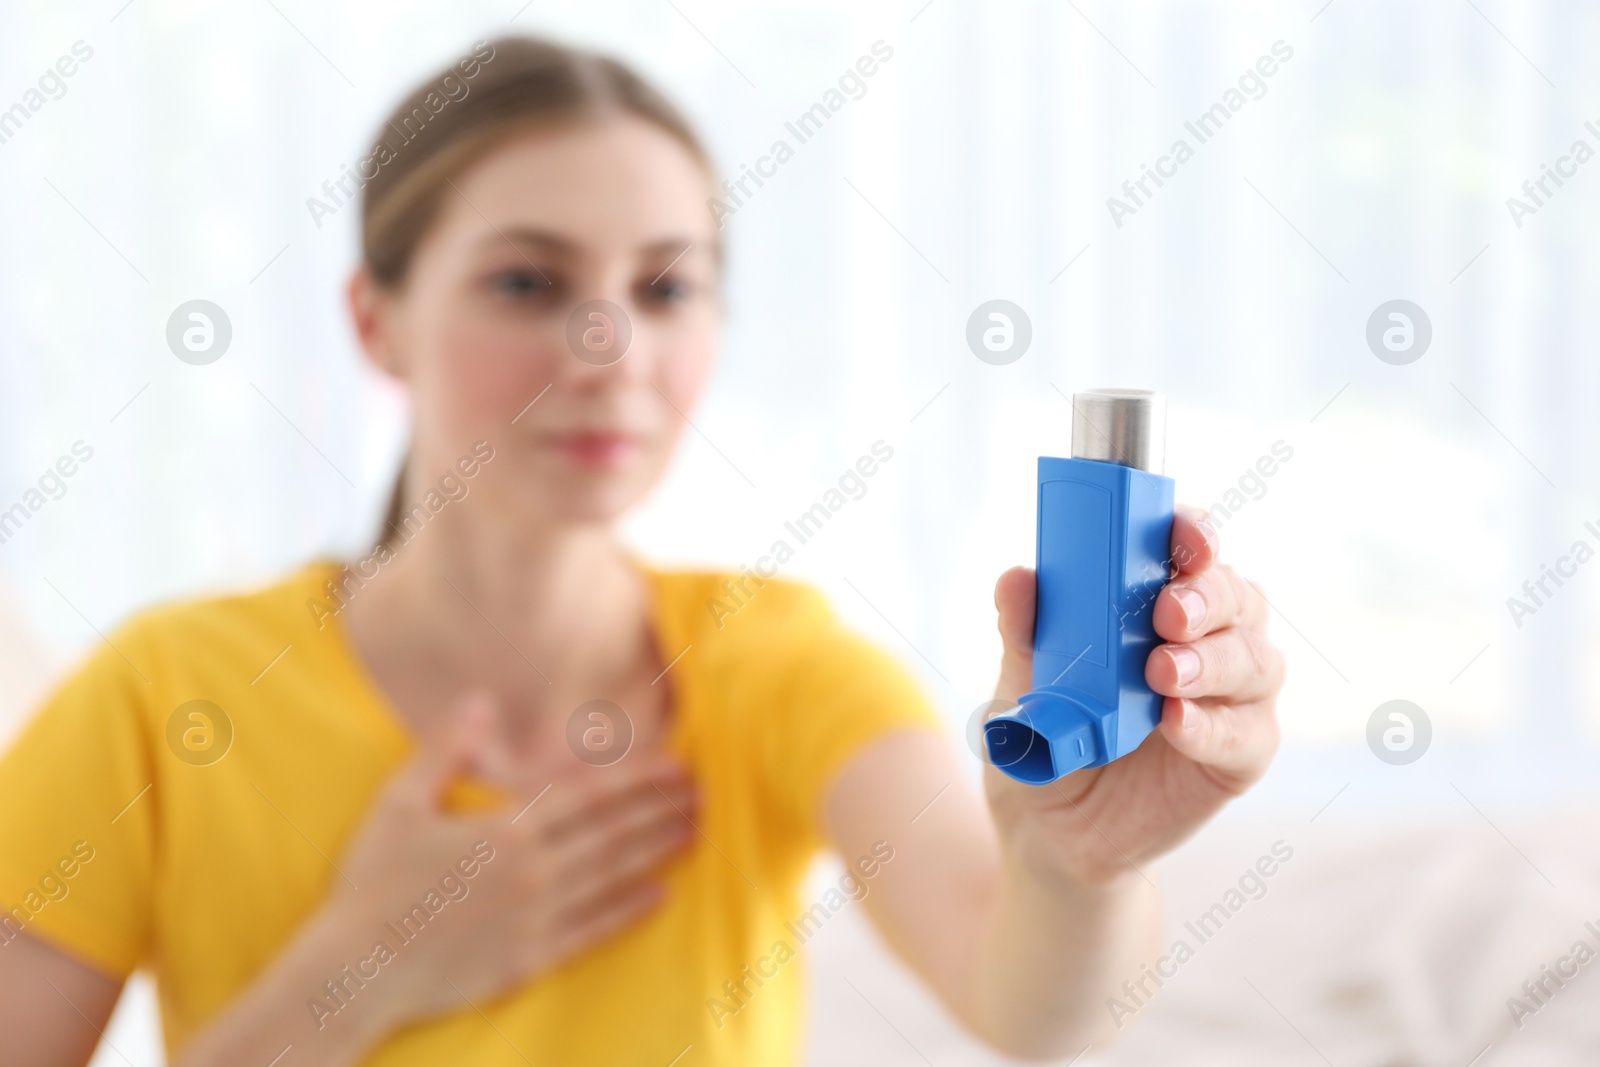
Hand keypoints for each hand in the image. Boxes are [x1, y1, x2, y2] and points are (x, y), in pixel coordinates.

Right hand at [321, 692, 696, 1026]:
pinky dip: (628, 911)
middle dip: (662, 811)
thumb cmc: (372, 882)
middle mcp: (532, 872)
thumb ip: (446, 748)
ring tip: (695, 834)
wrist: (355, 970)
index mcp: (506, 829)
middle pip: (614, 835)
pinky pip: (592, 930)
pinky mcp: (529, 959)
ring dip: (658, 853)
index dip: (638, 781)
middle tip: (705, 795)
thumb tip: (480, 699)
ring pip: (612, 877)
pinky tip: (659, 896)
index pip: (590, 797)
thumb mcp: (400, 802)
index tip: (677, 766)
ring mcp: (535, 918)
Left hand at [983, 505, 1283, 885]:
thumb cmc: (1047, 733)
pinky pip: (1247, 735)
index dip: (1195, 534)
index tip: (1182, 537)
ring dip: (1212, 661)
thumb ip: (1025, 632)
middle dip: (1208, 597)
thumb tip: (1016, 578)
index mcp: (1159, 601)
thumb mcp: (1022, 681)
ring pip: (1256, 661)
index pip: (1193, 550)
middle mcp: (1209, 639)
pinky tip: (1176, 724)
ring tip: (1162, 674)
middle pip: (1238, 597)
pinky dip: (1213, 726)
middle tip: (1166, 613)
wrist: (1048, 827)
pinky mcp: (1238, 757)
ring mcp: (1231, 698)